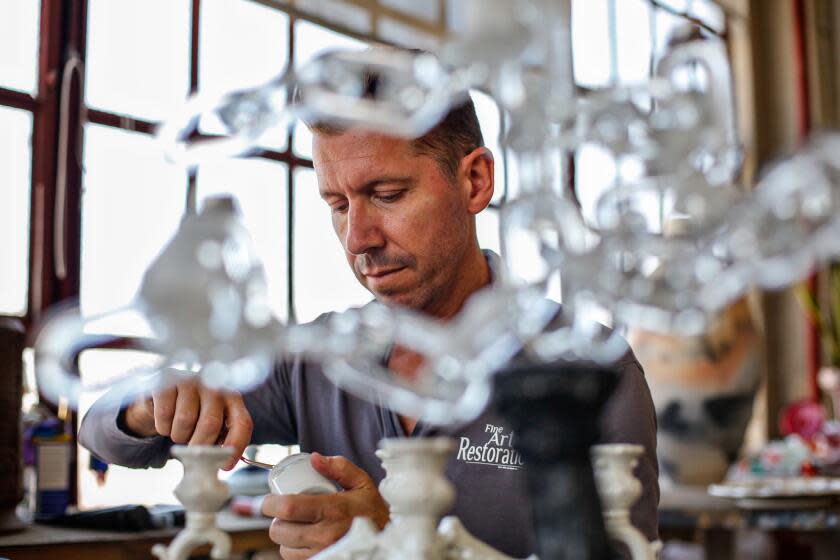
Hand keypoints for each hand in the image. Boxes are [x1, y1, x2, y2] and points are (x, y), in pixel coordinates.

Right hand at [123, 370, 252, 469]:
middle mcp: (214, 386)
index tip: (225, 466)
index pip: (242, 422)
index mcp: (232, 399)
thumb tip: (222, 464)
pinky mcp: (167, 381)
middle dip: (199, 445)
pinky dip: (163, 426)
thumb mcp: (211, 430)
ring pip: (185, 420)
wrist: (162, 401)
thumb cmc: (193, 419)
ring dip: (179, 436)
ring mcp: (191, 381)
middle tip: (192, 450)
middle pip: (211, 423)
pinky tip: (165, 422)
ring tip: (179, 432)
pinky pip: (165, 413)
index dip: (236, 446)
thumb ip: (219, 443)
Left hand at [262, 453, 389, 559]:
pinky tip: (306, 540)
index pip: (287, 508)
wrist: (387, 538)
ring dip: (285, 537)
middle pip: (279, 531)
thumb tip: (314, 458)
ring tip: (298, 526)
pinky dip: (294, 550)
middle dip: (276, 520)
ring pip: (283, 548)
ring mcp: (323, 554)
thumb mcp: (362, 483)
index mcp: (333, 510)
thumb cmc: (372, 510)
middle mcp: (325, 536)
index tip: (269, 499)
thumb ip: (339, 467)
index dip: (270, 503)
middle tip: (286, 512)